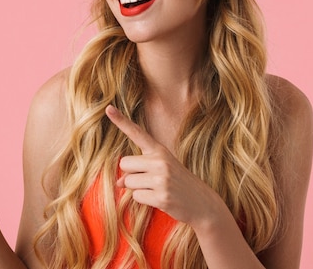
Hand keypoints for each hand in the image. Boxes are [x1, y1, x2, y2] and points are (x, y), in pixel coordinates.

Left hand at [105, 105, 226, 227]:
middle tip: (150, 180)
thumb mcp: (161, 171)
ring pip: (128, 182)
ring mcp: (162, 179)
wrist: (203, 204)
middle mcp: (160, 161)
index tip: (108, 108)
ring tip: (157, 190)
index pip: (137, 133)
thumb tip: (118, 183)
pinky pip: (136, 197)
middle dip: (131, 174)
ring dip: (138, 189)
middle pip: (125, 163)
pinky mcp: (162, 197)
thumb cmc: (178, 184)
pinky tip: (160, 199)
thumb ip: (139, 170)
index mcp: (160, 150)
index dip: (121, 121)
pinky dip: (144, 200)